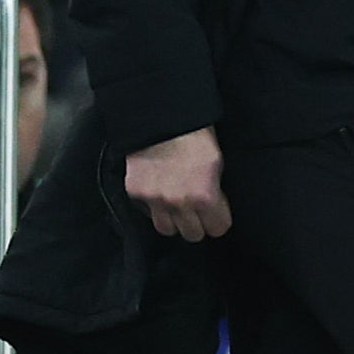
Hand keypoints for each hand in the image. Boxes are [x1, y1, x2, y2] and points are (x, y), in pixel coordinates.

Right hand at [124, 127, 229, 241]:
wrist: (162, 118)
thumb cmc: (196, 136)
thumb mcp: (216, 164)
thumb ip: (214, 191)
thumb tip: (213, 207)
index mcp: (204, 196)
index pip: (217, 229)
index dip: (218, 220)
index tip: (216, 214)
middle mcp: (178, 203)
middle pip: (192, 235)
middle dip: (197, 223)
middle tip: (197, 210)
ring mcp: (154, 200)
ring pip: (167, 229)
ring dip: (174, 220)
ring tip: (176, 205)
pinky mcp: (135, 194)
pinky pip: (147, 213)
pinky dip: (153, 207)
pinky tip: (159, 192)